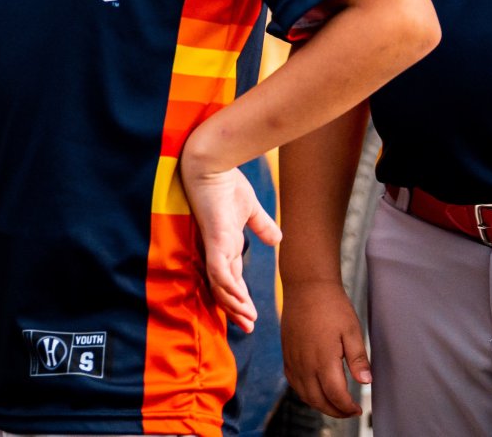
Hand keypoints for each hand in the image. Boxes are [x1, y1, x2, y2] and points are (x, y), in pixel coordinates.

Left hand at [178, 160, 278, 334]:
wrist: (215, 162)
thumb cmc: (227, 182)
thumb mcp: (250, 209)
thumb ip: (262, 225)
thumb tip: (278, 240)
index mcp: (226, 244)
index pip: (232, 278)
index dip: (241, 298)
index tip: (251, 316)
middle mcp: (218, 250)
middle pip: (224, 288)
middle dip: (236, 309)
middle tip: (248, 327)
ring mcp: (214, 247)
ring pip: (220, 286)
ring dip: (234, 305)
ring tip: (247, 321)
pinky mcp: (214, 241)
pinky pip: (219, 272)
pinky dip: (228, 289)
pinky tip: (238, 302)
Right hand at [282, 279, 369, 417]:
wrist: (306, 286)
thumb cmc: (331, 306)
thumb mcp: (352, 330)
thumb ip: (358, 359)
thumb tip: (366, 382)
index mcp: (323, 359)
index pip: (335, 395)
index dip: (347, 407)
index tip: (357, 409)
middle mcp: (304, 363)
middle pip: (318, 400)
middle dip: (335, 411)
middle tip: (348, 411)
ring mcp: (293, 359)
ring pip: (303, 394)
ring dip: (319, 404)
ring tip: (334, 404)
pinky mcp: (286, 353)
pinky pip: (293, 381)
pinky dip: (304, 392)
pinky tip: (314, 390)